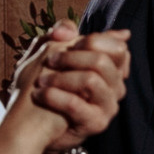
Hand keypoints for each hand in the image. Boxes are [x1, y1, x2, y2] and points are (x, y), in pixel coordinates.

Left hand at [31, 23, 130, 150]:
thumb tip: (69, 29)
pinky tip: (39, 94)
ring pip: (91, 81)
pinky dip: (55, 96)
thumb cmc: (45, 85)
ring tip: (40, 81)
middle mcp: (115, 87)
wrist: (34, 125)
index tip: (70, 42)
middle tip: (48, 61)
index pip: (119, 48)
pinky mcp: (97, 123)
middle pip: (103, 61)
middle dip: (72, 57)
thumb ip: (60, 35)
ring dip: (61, 77)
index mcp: (111, 69)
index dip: (94, 41)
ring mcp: (108, 107)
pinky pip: (77, 104)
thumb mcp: (50, 53)